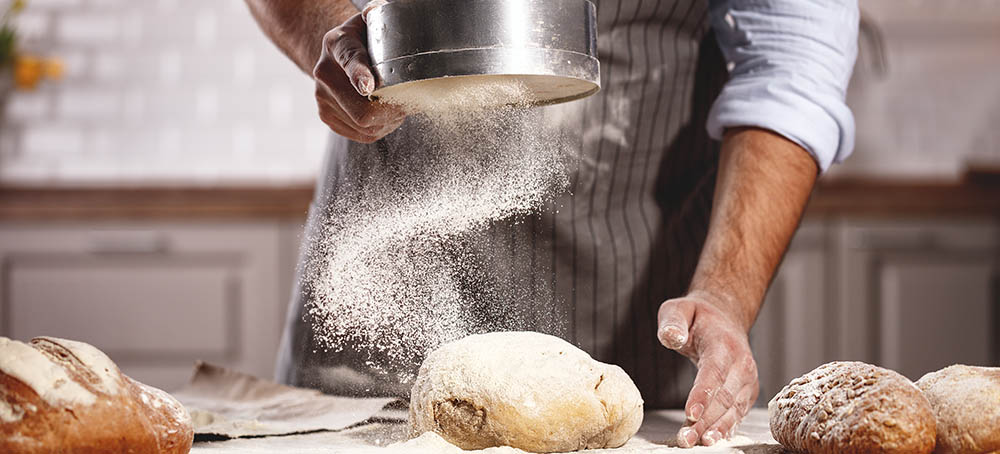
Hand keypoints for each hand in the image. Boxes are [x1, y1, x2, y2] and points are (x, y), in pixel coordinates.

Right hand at [313, 10, 404, 142]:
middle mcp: (324, 73)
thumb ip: (376, 15)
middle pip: (361, 109)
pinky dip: (380, 128)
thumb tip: (377, 8)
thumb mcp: (369, 23)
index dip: (360, 75)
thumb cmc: (362, 40)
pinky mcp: (326, 116)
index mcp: (337, 44)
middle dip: (391, 111)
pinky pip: (362, 135)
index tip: (368, 86)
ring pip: (365, 126)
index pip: (350, 61)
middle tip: (407, 104)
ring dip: (388, 121)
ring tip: (395, 105)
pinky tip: (384, 114)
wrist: (335, 55)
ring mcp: (322, 98)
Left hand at [657, 292, 758, 447]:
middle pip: (724, 397)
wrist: (724, 319)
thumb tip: (671, 337)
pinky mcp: (747, 393)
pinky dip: (725, 429)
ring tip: (696, 443)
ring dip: (715, 429)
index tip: (690, 413)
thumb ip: (672, 322)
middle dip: (705, 421)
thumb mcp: (679, 310)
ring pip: (733, 410)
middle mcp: (742, 363)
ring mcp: (748, 380)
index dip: (703, 394)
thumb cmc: (697, 317)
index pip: (714, 371)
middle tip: (685, 438)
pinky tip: (711, 440)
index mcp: (724, 343)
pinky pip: (737, 414)